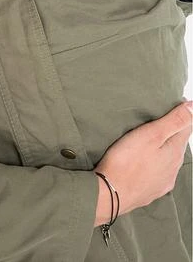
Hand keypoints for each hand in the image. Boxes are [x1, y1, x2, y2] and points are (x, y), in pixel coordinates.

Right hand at [94, 102, 192, 225]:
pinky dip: (155, 164)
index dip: (183, 113)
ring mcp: (163, 182)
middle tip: (160, 118)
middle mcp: (173, 169)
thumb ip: (174, 121)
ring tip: (150, 139)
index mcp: (175, 152)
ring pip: (168, 160)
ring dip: (163, 149)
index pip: (186, 128)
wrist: (110, 194)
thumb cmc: (127, 162)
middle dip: (172, 131)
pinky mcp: (151, 191)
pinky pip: (158, 173)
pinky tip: (145, 162)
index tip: (176, 102)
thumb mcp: (151, 134)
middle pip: (177, 144)